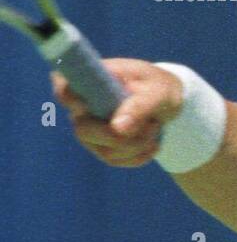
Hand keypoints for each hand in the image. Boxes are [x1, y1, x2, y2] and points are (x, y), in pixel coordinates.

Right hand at [51, 59, 184, 167]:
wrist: (167, 103)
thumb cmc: (158, 88)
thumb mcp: (159, 91)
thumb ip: (140, 106)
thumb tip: (117, 129)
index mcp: (91, 80)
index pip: (64, 88)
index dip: (70, 98)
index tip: (85, 105)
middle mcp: (82, 106)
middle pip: (84, 130)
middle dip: (122, 136)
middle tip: (152, 125)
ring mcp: (88, 129)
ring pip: (104, 151)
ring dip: (139, 144)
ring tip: (154, 126)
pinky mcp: (100, 146)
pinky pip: (115, 160)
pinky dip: (140, 155)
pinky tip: (152, 142)